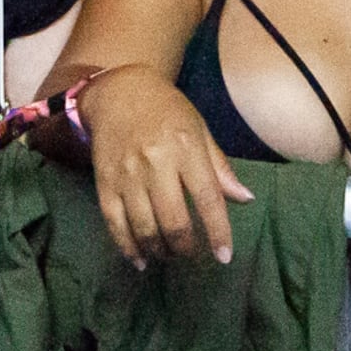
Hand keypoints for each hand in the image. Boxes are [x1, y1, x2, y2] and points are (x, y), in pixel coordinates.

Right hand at [86, 72, 255, 266]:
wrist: (118, 91)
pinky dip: (127, 247)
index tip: (224, 256)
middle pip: (174, 221)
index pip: (208, 198)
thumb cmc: (167, 110)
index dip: (218, 232)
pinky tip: (139, 259)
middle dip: (186, 247)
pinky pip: (114, 223)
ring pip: (144, 227)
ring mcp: (127, 174)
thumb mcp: (200, 130)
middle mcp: (156, 163)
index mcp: (187, 148)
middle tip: (191, 254)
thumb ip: (220, 168)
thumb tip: (246, 199)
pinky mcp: (104, 182)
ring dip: (159, 250)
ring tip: (168, 254)